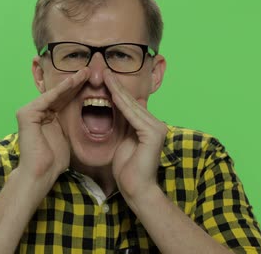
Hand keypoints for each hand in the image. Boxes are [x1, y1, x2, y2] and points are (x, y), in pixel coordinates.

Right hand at [16, 68, 89, 182]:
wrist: (41, 173)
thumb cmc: (54, 160)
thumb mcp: (67, 135)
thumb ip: (70, 122)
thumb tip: (87, 113)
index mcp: (45, 116)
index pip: (63, 99)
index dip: (77, 90)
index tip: (93, 81)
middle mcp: (35, 111)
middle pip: (59, 94)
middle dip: (75, 82)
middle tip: (89, 70)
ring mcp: (28, 111)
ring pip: (54, 93)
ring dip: (70, 82)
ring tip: (84, 72)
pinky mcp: (26, 114)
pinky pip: (47, 99)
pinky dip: (61, 90)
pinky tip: (73, 82)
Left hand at [104, 69, 167, 198]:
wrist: (136, 189)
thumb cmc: (128, 170)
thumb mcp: (123, 141)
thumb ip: (123, 125)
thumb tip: (116, 108)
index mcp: (150, 126)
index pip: (131, 105)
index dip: (117, 91)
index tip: (104, 78)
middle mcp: (156, 124)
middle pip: (132, 102)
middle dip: (116, 86)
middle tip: (103, 70)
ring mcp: (157, 128)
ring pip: (132, 105)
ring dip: (117, 90)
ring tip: (105, 75)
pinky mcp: (153, 133)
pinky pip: (132, 115)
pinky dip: (121, 103)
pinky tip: (111, 93)